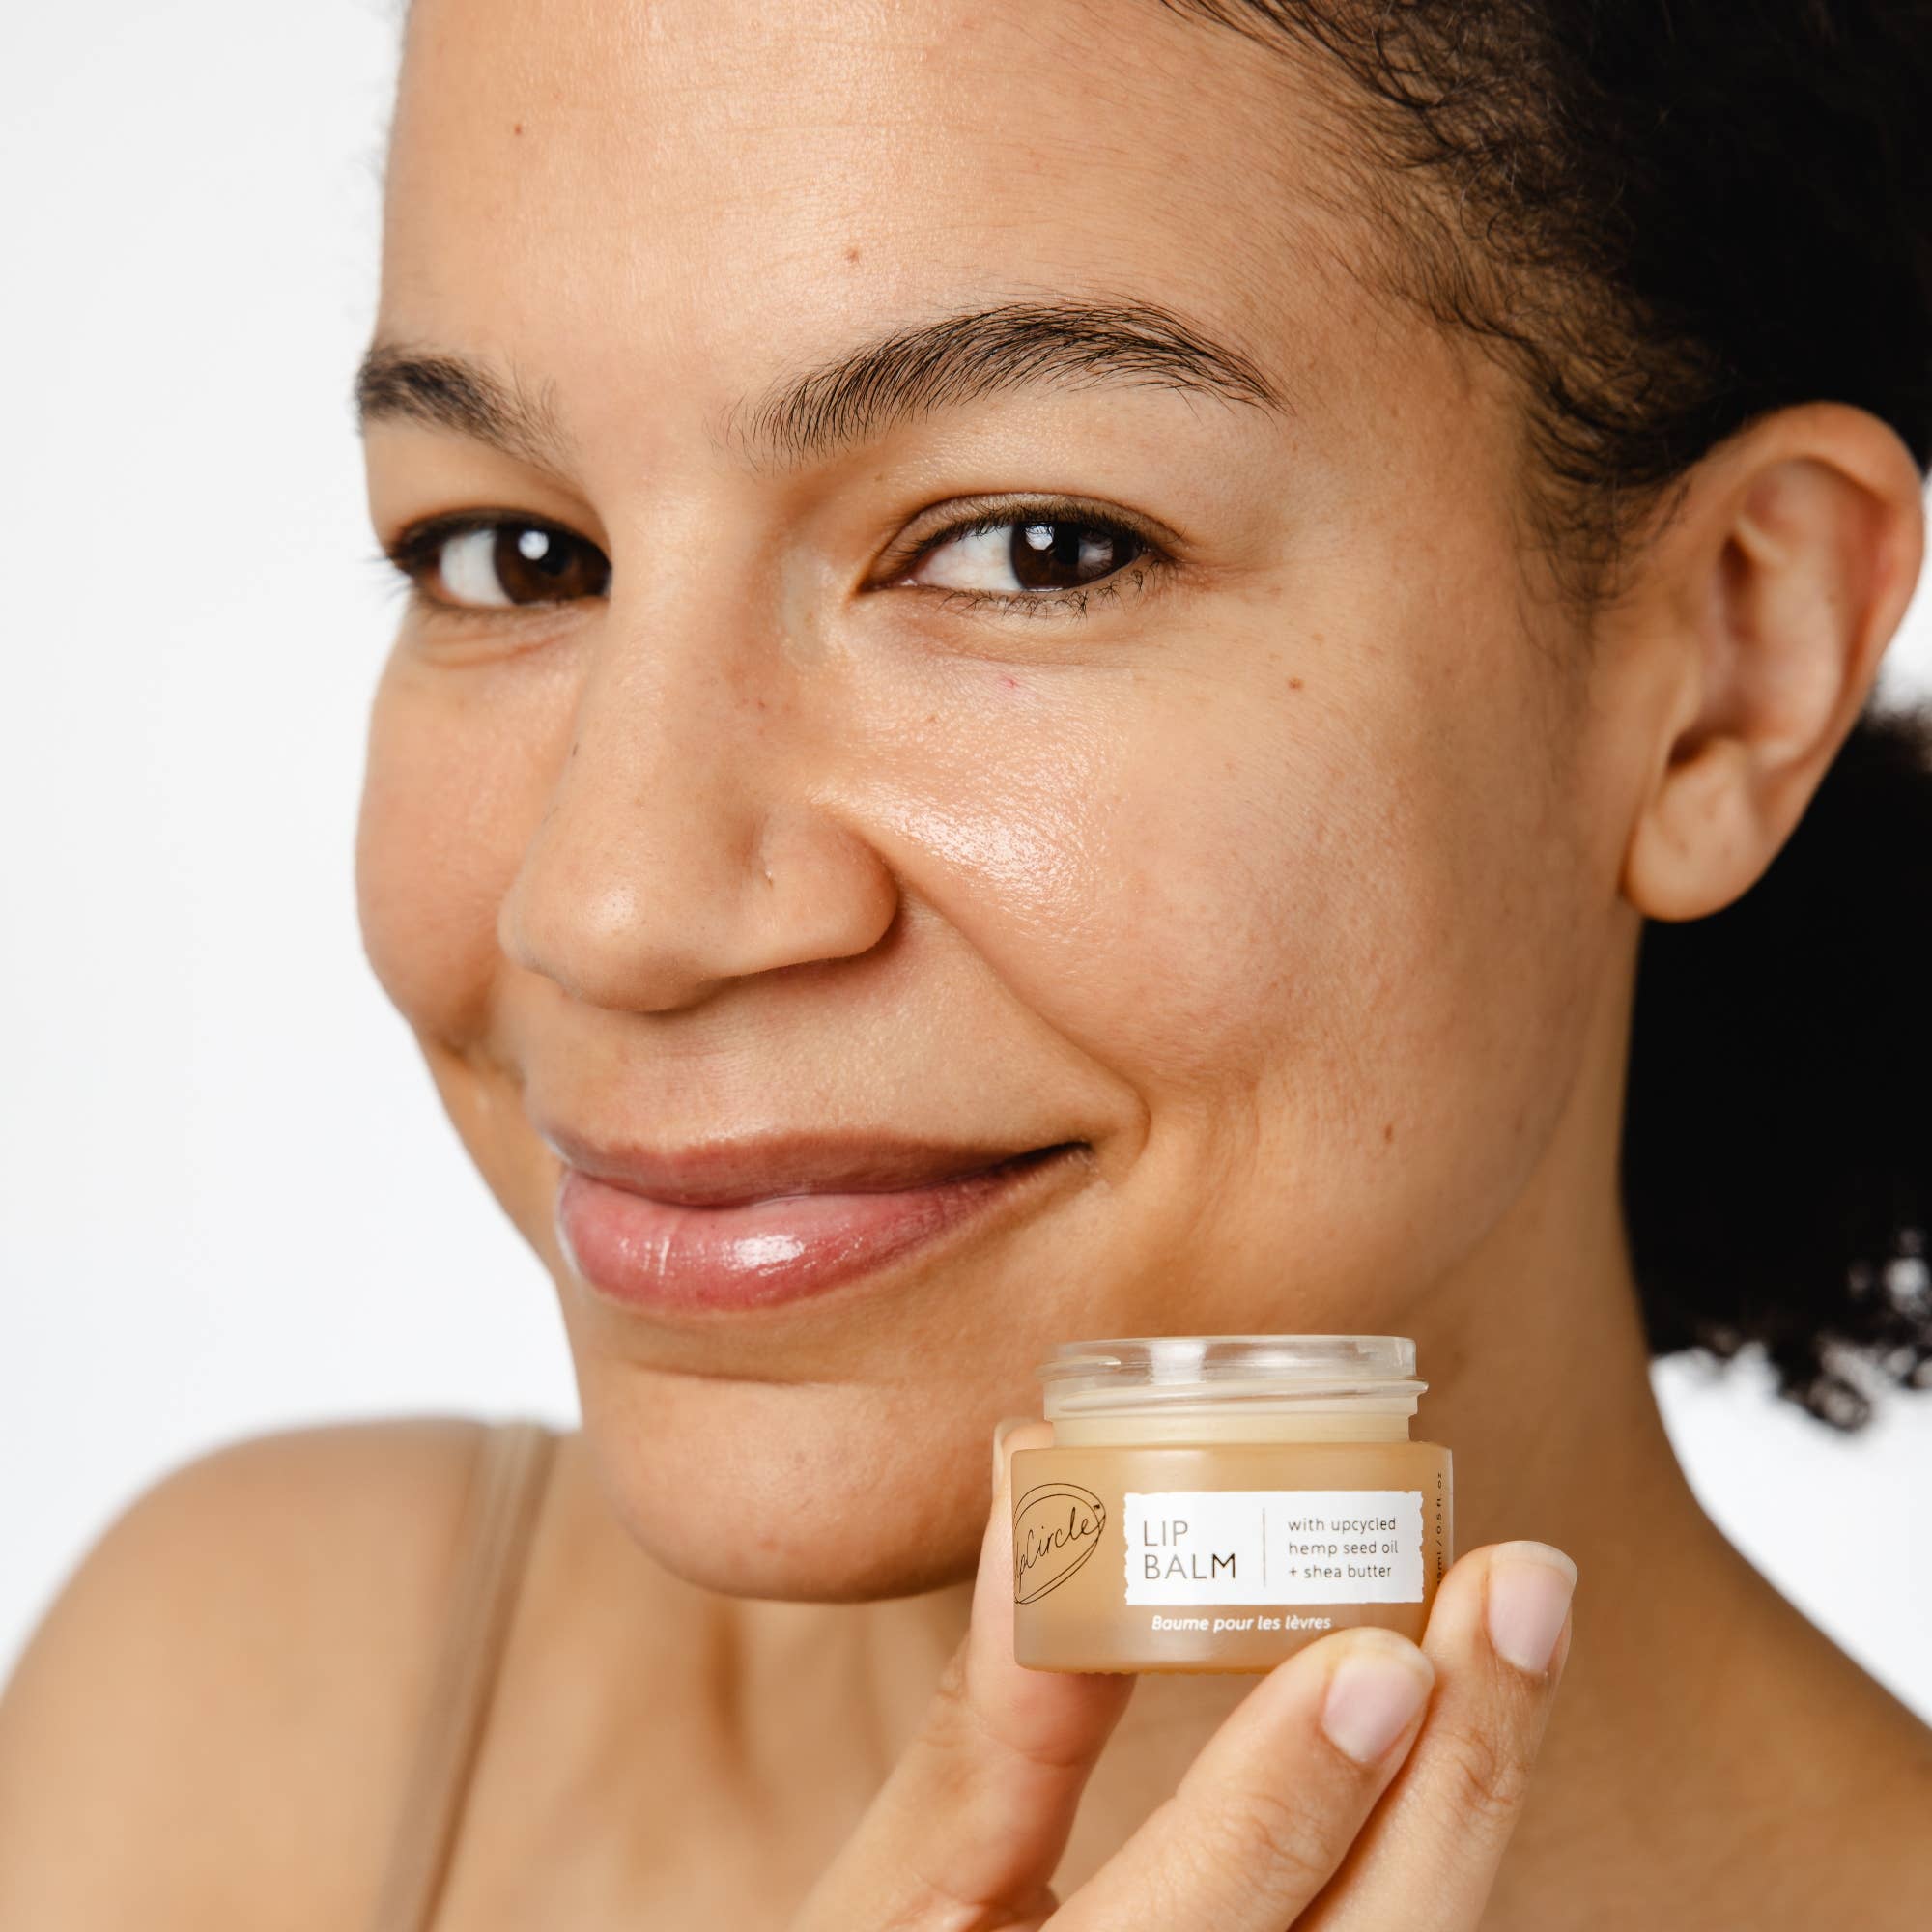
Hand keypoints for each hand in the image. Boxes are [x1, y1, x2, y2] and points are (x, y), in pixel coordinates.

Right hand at [790, 1419, 1575, 1929]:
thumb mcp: (902, 1886)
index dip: (1286, 1802)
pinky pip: (1399, 1931)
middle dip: (1459, 1777)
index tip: (1373, 1660)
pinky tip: (1467, 1716)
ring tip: (1516, 1627)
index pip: (1194, 1930)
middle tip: (1518, 1589)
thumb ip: (989, 1717)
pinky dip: (1441, 1821)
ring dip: (1474, 1790)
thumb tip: (1045, 1478)